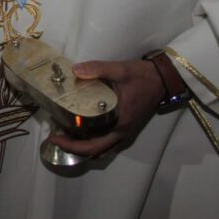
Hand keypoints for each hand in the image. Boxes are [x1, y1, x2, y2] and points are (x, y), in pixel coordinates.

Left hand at [48, 58, 163, 157]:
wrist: (163, 78)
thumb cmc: (142, 76)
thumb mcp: (120, 69)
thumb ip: (98, 68)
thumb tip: (75, 70)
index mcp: (119, 123)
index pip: (93, 144)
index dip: (72, 145)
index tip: (54, 137)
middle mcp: (122, 132)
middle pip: (95, 150)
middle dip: (72, 148)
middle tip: (54, 137)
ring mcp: (125, 131)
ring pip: (101, 148)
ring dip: (82, 145)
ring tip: (63, 134)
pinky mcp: (125, 126)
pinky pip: (106, 141)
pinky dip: (92, 140)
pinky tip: (80, 129)